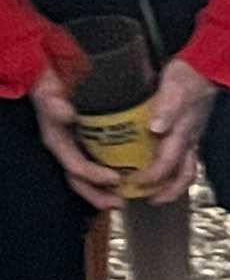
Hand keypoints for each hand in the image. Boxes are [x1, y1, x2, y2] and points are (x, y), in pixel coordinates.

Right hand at [26, 68, 121, 211]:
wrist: (56, 76)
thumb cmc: (52, 86)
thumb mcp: (49, 92)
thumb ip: (53, 104)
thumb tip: (66, 113)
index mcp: (59, 143)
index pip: (76, 168)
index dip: (94, 176)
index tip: (114, 178)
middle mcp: (68, 150)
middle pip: (82, 182)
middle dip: (100, 195)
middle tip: (120, 203)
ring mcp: (78, 149)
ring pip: (91, 178)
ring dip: (107, 191)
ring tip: (126, 198)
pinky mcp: (90, 145)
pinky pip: (101, 165)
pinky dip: (113, 176)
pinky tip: (130, 178)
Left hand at [139, 58, 215, 199]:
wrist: (207, 68)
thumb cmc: (189, 77)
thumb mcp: (174, 90)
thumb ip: (166, 109)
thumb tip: (156, 128)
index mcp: (183, 134)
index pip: (166, 165)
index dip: (150, 178)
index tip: (133, 182)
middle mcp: (189, 140)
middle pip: (184, 176)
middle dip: (168, 192)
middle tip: (151, 199)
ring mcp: (193, 138)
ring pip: (187, 170)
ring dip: (174, 185)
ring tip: (158, 191)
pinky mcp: (192, 132)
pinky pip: (186, 158)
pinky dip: (175, 169)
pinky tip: (163, 165)